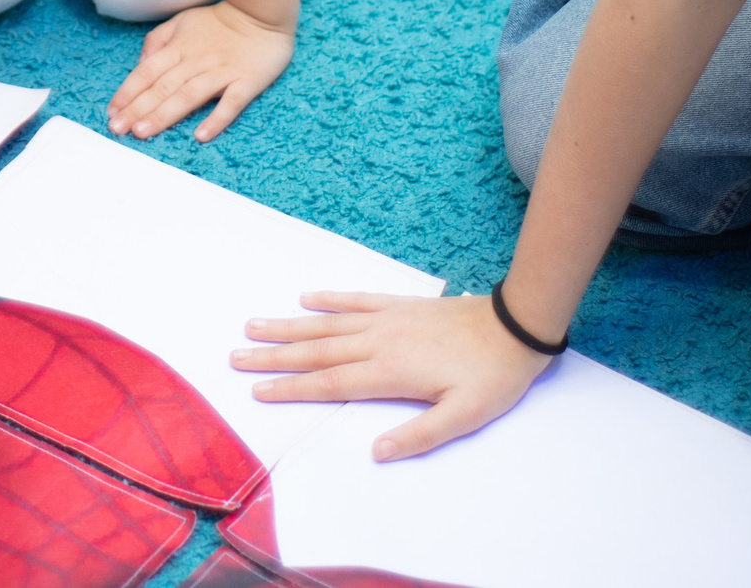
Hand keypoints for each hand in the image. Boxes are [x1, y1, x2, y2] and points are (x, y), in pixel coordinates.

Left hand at [107, 0, 292, 141]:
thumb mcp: (181, 21)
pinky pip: (231, 103)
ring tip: (144, 132)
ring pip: (189, 96)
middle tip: (118, 129)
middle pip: (162, 87)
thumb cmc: (218, 22)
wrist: (261, 12)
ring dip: (165, 114)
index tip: (112, 112)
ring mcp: (222, 72)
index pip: (147, 72)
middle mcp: (196, 60)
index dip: (128, 92)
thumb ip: (158, 40)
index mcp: (179, 47)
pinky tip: (201, 135)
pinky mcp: (247, 81)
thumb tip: (140, 63)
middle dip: (138, 108)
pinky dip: (217, 119)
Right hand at [232, 291, 553, 459]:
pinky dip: (329, 299)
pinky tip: (307, 299)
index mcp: (389, 372)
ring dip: (289, 326)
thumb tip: (376, 452)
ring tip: (255, 326)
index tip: (257, 390)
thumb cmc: (491, 377)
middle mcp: (379, 341)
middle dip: (274, 356)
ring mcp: (387, 319)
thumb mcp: (464, 416)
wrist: (514, 325)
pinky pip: (356, 300)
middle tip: (236, 356)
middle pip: (317, 351)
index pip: (330, 384)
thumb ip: (419, 434)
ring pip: (327, 324)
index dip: (292, 388)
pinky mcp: (399, 305)